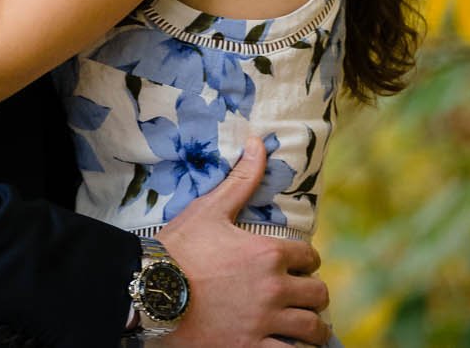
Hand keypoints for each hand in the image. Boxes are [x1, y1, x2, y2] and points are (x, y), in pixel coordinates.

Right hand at [158, 144, 329, 346]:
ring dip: (312, 327)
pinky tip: (288, 344)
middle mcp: (274, 288)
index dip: (306, 262)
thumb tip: (260, 143)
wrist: (151, 291)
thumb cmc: (178, 249)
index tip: (297, 267)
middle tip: (301, 297)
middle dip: (312, 295)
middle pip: (318, 294)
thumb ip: (241, 180)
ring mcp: (265, 322)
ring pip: (312, 328)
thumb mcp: (210, 210)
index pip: (310, 258)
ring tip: (303, 326)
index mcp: (269, 253)